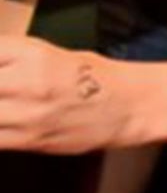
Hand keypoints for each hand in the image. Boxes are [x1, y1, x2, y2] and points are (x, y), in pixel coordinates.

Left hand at [0, 37, 129, 153]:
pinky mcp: (30, 141)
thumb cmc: (90, 76)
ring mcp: (27, 114)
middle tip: (0, 90)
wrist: (128, 106)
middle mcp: (26, 82)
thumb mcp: (42, 51)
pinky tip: (3, 120)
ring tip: (1, 104)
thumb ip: (3, 57)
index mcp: (28, 53)